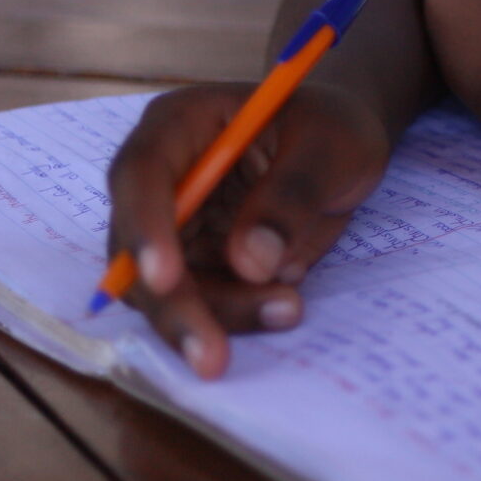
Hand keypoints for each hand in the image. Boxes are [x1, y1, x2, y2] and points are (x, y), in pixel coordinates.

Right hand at [103, 78, 388, 377]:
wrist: (345, 147)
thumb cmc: (333, 127)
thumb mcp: (330, 145)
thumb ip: (292, 194)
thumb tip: (249, 261)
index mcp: (181, 124)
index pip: (140, 174)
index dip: (144, 228)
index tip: (167, 280)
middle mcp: (164, 177)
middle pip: (135, 248)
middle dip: (173, 305)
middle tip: (211, 356)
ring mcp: (176, 224)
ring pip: (163, 290)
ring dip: (215, 316)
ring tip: (288, 310)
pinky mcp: (198, 263)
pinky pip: (200, 304)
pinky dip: (236, 316)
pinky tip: (285, 304)